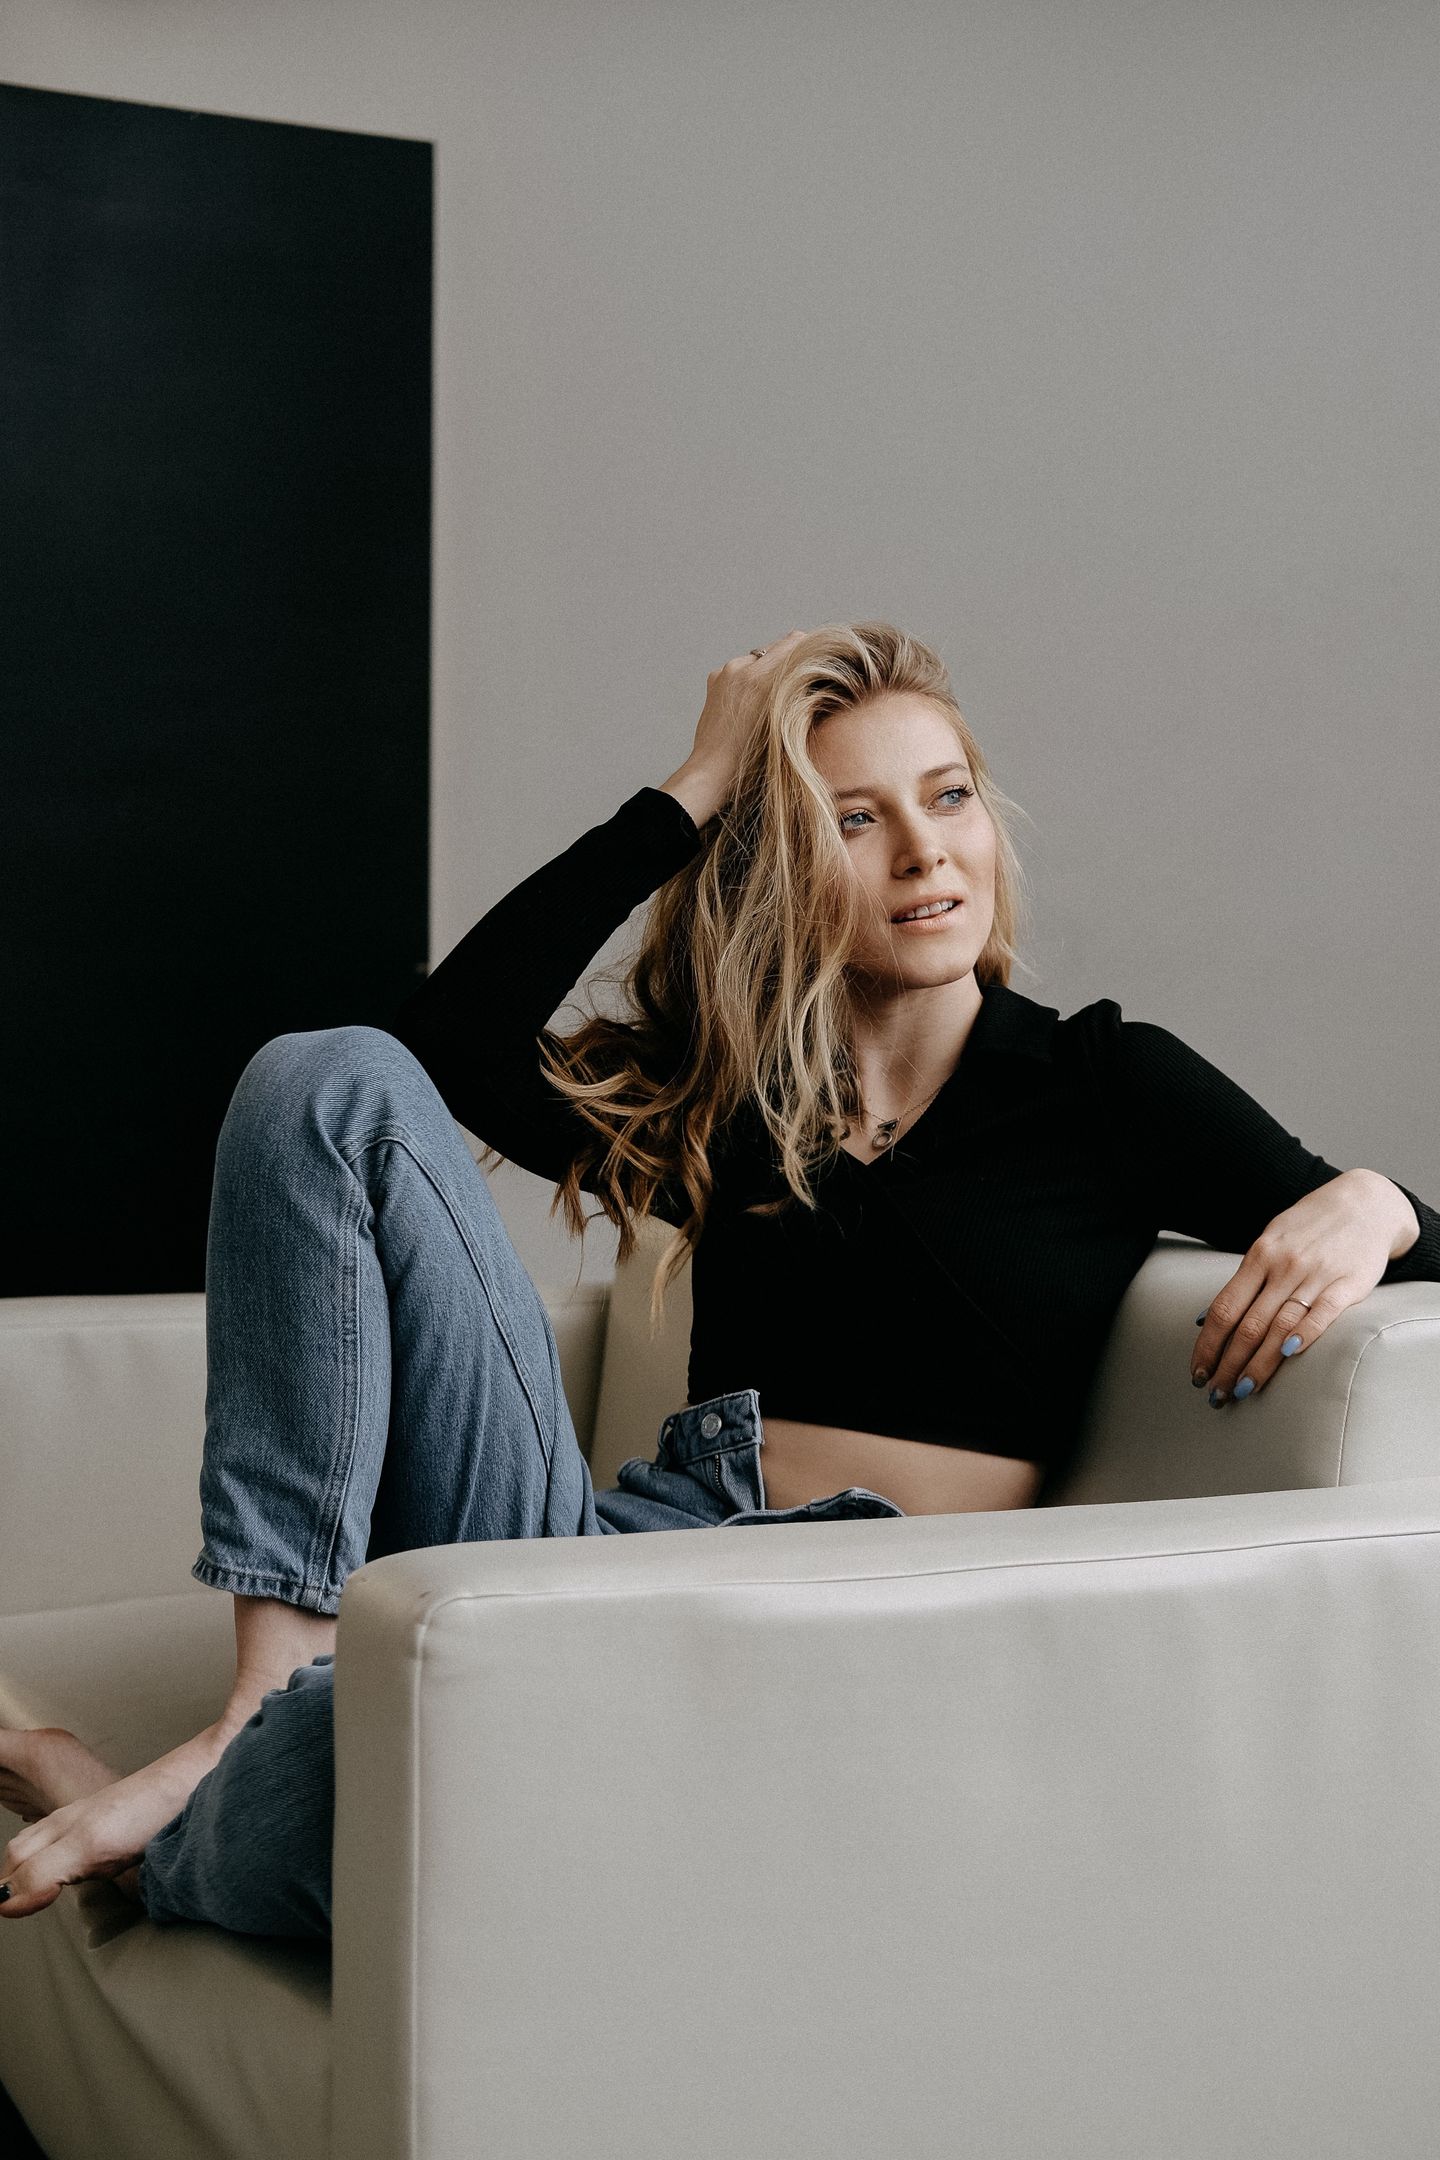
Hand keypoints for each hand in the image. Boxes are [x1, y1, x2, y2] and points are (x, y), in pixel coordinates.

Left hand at [682, 631, 810, 814]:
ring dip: (769, 667)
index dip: (812, 646)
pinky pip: (740, 668)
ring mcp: (724, 671)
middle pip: (776, 646)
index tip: (822, 654)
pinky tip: (752, 700)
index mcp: (760, 678)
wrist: (713, 769)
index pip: (795, 642)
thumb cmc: (752, 757)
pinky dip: (750, 676)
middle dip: (791, 657)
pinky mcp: (714, 678)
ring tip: (775, 692)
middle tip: (804, 674)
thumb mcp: (784, 723)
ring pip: (758, 657)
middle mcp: (740, 667)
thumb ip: (799, 691)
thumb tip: (815, 671)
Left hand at [1191, 1170, 1418, 1405]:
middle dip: (1228, 1364)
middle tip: (1216, 1394)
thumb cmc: (1308, 1228)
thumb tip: (1203, 1317)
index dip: (1208, 1344)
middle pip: (1249, 1324)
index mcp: (1259, 1256)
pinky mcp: (1349, 1284)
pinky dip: (1304, 1336)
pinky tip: (1288, 1357)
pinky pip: (1323, 1314)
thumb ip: (1243, 1280)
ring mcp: (1316, 1275)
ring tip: (1242, 1390)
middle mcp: (1284, 1266)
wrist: (1363, 1203)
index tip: (1197, 1372)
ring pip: (1280, 1326)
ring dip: (1259, 1363)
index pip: (1224, 1308)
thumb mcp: (1269, 1241)